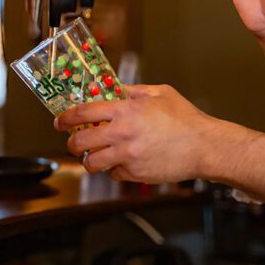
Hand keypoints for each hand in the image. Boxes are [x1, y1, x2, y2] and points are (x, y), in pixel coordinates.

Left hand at [54, 85, 223, 182]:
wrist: (204, 146)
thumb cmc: (186, 119)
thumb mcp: (160, 93)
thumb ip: (134, 91)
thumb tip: (116, 90)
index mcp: (126, 110)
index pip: (84, 112)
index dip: (66, 118)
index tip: (60, 121)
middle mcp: (122, 133)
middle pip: (80, 142)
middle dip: (72, 143)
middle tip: (74, 143)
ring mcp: (128, 156)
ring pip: (93, 163)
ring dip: (90, 160)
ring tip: (96, 156)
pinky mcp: (136, 173)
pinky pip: (114, 174)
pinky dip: (114, 170)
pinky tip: (122, 163)